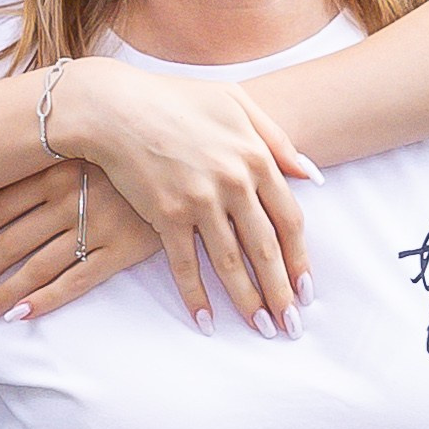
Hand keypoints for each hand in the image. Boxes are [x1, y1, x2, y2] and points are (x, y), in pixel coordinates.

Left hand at [0, 159, 157, 319]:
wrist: (188, 158)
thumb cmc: (133, 149)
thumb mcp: (88, 145)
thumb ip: (52, 162)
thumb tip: (5, 179)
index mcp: (56, 171)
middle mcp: (69, 199)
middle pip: (11, 242)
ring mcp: (95, 226)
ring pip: (37, 266)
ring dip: (5, 293)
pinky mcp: (121, 250)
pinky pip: (75, 281)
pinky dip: (44, 300)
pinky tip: (20, 315)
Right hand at [46, 61, 317, 334]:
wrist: (116, 107)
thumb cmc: (176, 99)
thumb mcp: (236, 103)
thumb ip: (276, 138)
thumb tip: (312, 176)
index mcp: (255, 157)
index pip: (289, 220)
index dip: (300, 259)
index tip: (306, 289)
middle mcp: (233, 182)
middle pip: (265, 249)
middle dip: (280, 292)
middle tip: (291, 326)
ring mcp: (199, 201)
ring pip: (229, 263)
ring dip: (247, 302)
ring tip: (261, 329)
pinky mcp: (165, 215)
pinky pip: (185, 265)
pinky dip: (196, 296)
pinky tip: (206, 322)